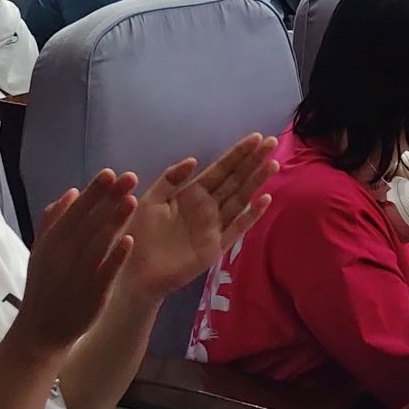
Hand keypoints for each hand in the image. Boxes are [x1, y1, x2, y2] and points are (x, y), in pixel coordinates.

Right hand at [11, 170, 139, 357]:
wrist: (40, 332)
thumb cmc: (45, 286)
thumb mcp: (41, 252)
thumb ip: (53, 222)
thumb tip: (70, 191)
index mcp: (51, 243)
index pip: (75, 212)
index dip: (93, 192)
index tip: (110, 172)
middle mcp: (63, 257)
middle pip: (89, 223)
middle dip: (109, 199)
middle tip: (130, 177)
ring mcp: (78, 276)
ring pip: (98, 244)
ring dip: (115, 222)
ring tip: (132, 200)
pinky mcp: (92, 295)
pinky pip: (105, 273)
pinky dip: (116, 257)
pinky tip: (129, 240)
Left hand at [121, 135, 277, 296]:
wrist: (134, 272)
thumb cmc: (139, 234)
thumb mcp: (150, 200)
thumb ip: (170, 179)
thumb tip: (193, 160)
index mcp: (192, 193)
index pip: (220, 169)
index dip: (238, 154)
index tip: (256, 137)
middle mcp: (208, 206)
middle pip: (236, 180)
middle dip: (253, 162)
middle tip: (272, 142)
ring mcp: (215, 226)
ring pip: (241, 199)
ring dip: (257, 182)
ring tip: (273, 164)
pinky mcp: (216, 246)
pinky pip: (237, 228)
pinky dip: (251, 214)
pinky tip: (264, 199)